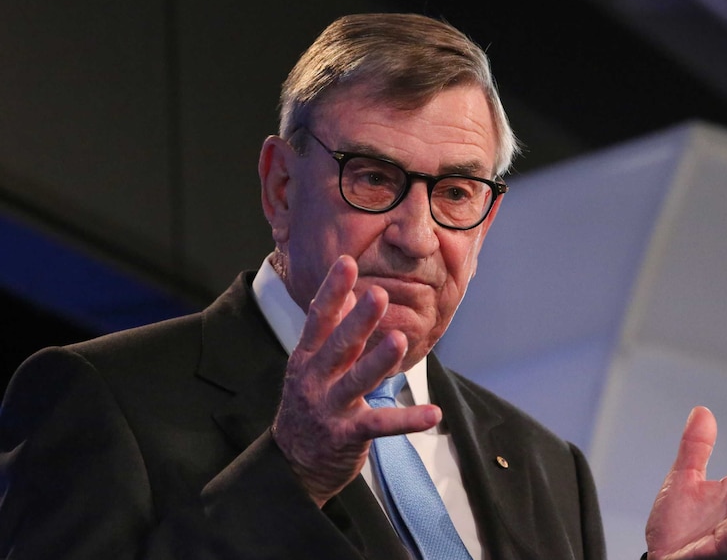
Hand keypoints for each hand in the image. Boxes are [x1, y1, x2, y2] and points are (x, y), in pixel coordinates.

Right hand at [270, 255, 441, 506]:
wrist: (292, 466)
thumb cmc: (308, 407)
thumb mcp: (310, 367)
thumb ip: (331, 333)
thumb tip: (354, 293)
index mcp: (306, 358)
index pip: (318, 319)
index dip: (332, 290)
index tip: (346, 262)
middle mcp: (314, 380)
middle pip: (338, 346)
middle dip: (357, 320)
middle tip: (377, 294)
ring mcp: (330, 408)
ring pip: (357, 380)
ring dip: (378, 360)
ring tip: (398, 340)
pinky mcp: (347, 435)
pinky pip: (381, 425)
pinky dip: (408, 420)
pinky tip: (433, 413)